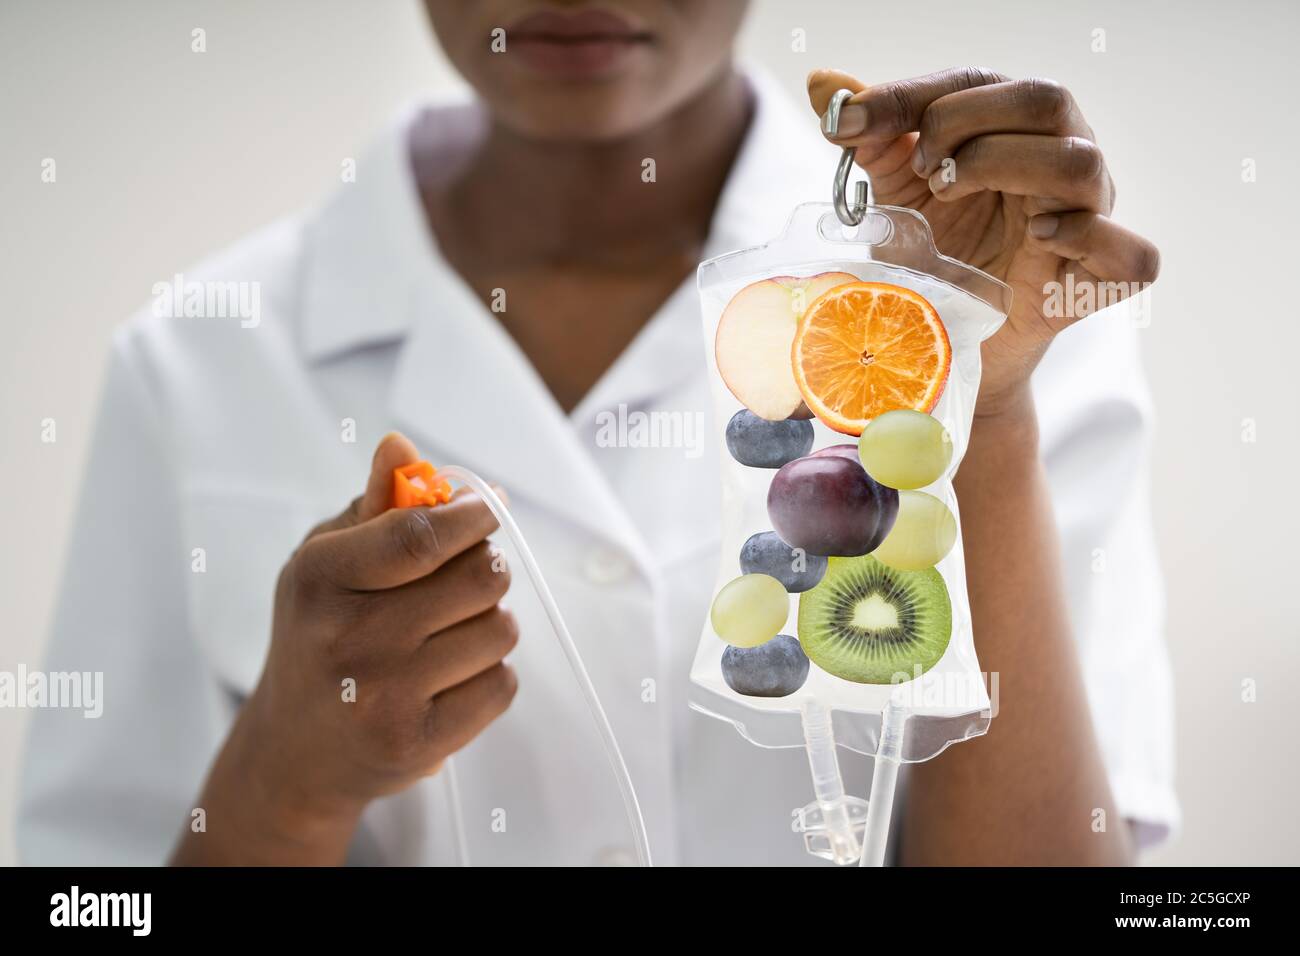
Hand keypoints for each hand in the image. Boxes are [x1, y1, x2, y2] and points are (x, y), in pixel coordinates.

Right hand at [175, 433, 516, 863]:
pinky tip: (450, 678)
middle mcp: (349, 638)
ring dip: (489, 623)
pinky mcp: (417, 744)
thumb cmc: (321, 637)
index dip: (471, 515)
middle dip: (486, 567)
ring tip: (449, 634)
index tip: (488, 506)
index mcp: (320, 578)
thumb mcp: (327, 562)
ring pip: (500, 629)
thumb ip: (373, 504)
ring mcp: (383, 696)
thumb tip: (401, 446)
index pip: (420, 536)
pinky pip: (502, 684)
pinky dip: (490, 674)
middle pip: (480, 577)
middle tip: (466, 578)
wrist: (295, 753)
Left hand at [808, 68, 1159, 417]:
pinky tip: (1036, 237)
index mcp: (1016, 127)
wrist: (942, 343)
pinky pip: (1132, 252)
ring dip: (1008, 168)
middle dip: (968, 125)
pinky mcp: (1100, 280)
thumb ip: (870, 135)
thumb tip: (823, 80)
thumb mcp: (894, 191)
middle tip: (922, 170)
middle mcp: (1062, 158)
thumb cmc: (933, 254)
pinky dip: (1086, 237)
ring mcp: (1090, 216)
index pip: (981, 82)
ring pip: (1082, 162)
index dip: (914, 96)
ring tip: (951, 197)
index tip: (854, 126)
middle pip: (1045, 100)